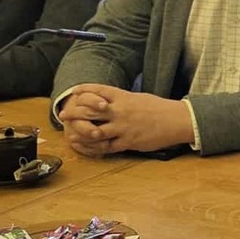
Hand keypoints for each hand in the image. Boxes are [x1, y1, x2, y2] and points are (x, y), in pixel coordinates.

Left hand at [57, 84, 191, 157]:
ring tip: (71, 134)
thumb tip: (109, 100)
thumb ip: (122, 99)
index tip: (73, 92)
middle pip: (90, 111)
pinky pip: (107, 147)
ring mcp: (123, 127)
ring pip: (95, 132)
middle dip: (74, 113)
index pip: (98, 91)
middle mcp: (120, 111)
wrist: (176, 120)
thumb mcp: (138, 98)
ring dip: (81, 134)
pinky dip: (95, 148)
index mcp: (123, 97)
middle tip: (62, 115)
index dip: (83, 91)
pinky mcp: (128, 142)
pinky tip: (87, 148)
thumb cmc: (159, 108)